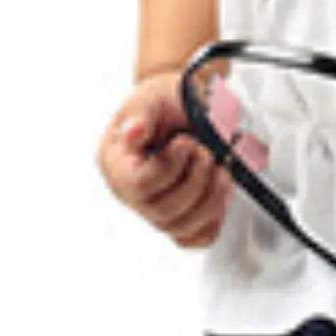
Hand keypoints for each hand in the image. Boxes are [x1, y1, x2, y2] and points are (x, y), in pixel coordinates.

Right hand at [96, 69, 233, 250]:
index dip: (171, 166)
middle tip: (207, 152)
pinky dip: (213, 217)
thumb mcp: (150, 98)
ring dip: (212, 198)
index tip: (186, 142)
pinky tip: (217, 190)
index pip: (139, 184)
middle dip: (196, 180)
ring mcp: (153, 209)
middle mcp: (130, 193)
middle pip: (163, 212)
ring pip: (182, 228)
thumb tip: (132, 132)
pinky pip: (196, 237)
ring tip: (220, 168)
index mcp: (116, 164)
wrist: (183, 107)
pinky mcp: (178, 219)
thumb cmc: (164, 103)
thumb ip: (140, 114)